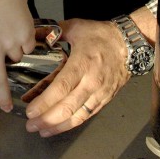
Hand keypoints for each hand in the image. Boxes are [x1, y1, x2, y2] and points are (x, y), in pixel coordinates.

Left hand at [24, 17, 129, 136]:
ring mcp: (100, 93)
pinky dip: (73, 124)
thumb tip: (34, 34)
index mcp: (82, 63)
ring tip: (42, 131)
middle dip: (47, 119)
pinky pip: (87, 115)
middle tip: (30, 125)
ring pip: (78, 116)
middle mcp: (91, 82)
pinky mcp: (105, 99)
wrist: (129, 44)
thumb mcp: (75, 27)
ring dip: (58, 126)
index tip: (31, 111)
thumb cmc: (101, 35)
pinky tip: (60, 127)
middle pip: (67, 107)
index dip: (45, 102)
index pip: (62, 87)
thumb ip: (53, 32)